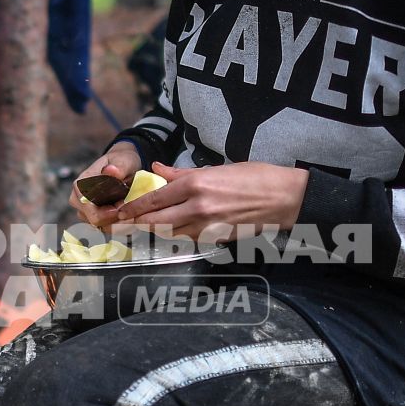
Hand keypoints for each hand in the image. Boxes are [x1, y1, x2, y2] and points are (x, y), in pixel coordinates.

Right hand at [70, 142, 141, 228]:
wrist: (122, 166)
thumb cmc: (121, 162)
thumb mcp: (124, 161)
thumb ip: (119, 167)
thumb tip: (110, 170)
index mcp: (80, 186)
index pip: (90, 209)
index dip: (110, 212)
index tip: (125, 204)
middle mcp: (78, 200)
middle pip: (96, 221)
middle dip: (117, 217)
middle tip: (132, 207)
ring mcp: (84, 211)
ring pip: (103, 227)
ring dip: (120, 222)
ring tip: (132, 208)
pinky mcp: (93, 218)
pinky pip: (107, 228)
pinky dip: (121, 224)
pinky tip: (131, 214)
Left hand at [115, 161, 310, 243]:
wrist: (285, 198)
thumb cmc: (255, 177)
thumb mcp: (216, 168)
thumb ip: (182, 173)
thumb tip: (158, 169)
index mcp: (197, 184)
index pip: (155, 198)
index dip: (134, 207)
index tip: (120, 211)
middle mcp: (199, 206)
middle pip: (157, 220)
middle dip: (136, 224)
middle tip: (120, 225)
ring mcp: (208, 225)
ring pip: (170, 232)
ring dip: (154, 231)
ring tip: (139, 229)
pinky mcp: (217, 238)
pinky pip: (188, 238)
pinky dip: (175, 235)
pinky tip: (168, 231)